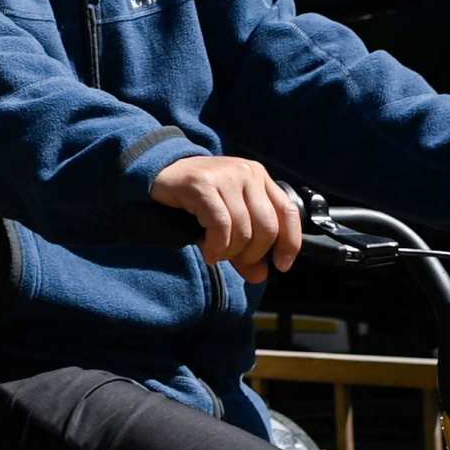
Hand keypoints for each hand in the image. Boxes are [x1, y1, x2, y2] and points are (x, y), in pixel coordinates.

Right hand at [151, 154, 302, 272]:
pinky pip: (221, 225)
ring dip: (230, 252)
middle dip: (253, 253)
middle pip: (267, 227)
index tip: (281, 265)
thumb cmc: (196, 199)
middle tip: (234, 260)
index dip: (290, 243)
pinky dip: (216, 246)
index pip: (288, 212)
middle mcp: (246, 173)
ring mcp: (225, 176)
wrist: (160, 174)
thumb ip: (246, 247)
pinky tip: (207, 251)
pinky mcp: (203, 184)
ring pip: (243, 230)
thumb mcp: (228, 220)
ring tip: (216, 253)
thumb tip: (260, 276)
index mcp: (259, 177)